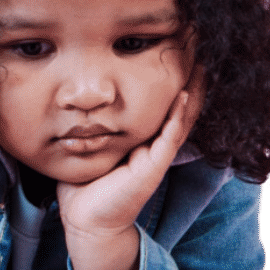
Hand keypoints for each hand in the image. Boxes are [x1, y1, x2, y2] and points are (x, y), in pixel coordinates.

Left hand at [57, 67, 205, 269]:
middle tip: (195, 49)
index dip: (168, 80)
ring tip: (201, 65)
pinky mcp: (153, 167)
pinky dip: (178, 115)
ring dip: (193, 91)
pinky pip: (170, 136)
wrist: (86, 220)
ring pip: (181, 118)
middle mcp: (152, 145)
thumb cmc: (83, 186)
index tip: (170, 52)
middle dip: (188, 79)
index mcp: (138, 139)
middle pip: (177, 106)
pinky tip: (184, 95)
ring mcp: (156, 156)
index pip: (158, 104)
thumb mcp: (87, 146)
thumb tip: (68, 98)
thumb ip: (87, 125)